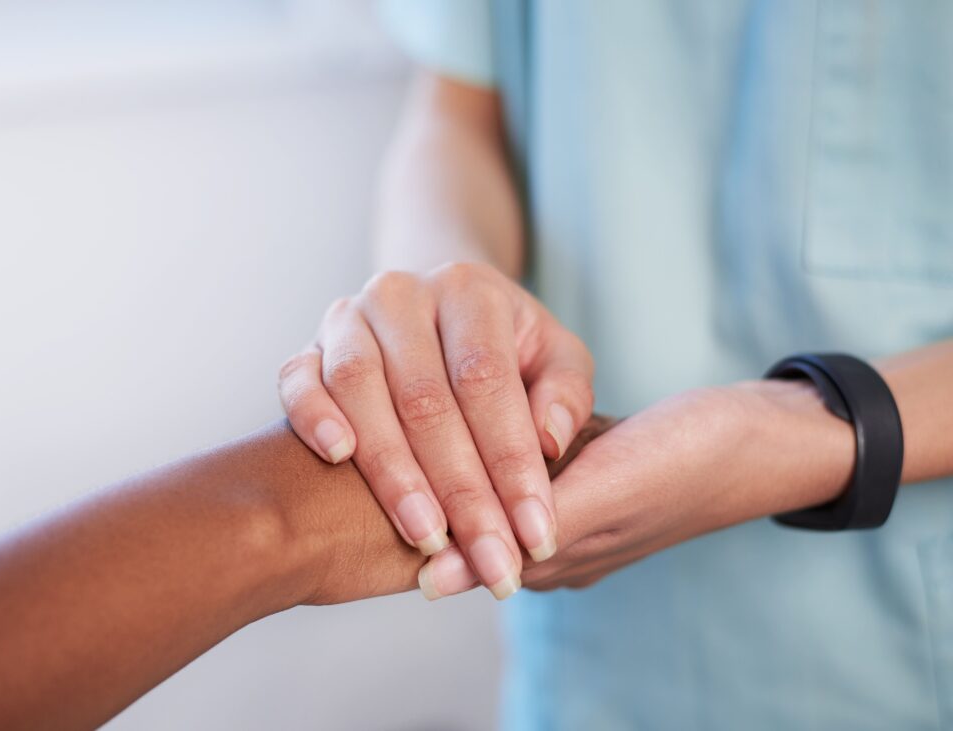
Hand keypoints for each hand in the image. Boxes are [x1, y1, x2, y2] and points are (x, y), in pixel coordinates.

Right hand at [277, 262, 593, 598]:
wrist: (435, 316)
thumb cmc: (506, 350)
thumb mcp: (555, 358)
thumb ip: (564, 394)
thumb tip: (549, 442)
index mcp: (469, 290)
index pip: (487, 380)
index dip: (512, 462)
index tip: (536, 534)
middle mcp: (403, 295)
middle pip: (425, 398)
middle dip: (462, 491)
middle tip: (491, 562)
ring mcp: (349, 318)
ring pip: (360, 390)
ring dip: (394, 472)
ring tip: (428, 537)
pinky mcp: (309, 348)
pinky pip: (297, 379)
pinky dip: (314, 416)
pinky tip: (339, 458)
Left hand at [417, 381, 855, 596]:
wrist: (763, 434)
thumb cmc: (690, 461)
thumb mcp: (606, 492)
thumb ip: (523, 529)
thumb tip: (432, 580)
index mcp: (558, 560)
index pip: (465, 553)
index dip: (420, 522)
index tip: (369, 490)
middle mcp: (558, 545)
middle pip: (474, 523)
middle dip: (434, 492)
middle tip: (382, 447)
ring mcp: (576, 509)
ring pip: (497, 492)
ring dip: (463, 463)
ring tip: (415, 424)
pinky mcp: (590, 473)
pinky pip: (528, 464)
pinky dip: (502, 442)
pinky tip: (478, 409)